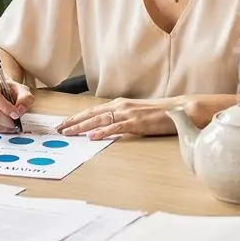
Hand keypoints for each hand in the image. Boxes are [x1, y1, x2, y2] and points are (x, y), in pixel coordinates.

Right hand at [0, 75, 34, 132]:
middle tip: (17, 121)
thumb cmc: (9, 89)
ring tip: (13, 122)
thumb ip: (25, 97)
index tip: (16, 114)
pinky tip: (6, 124)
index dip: (5, 107)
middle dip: (8, 120)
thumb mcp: (21, 88)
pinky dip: (0, 129)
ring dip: (5, 126)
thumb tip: (20, 111)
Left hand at [57, 97, 175, 140]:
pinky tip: (92, 137)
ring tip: (69, 133)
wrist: (180, 109)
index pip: (93, 110)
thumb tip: (108, 127)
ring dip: (82, 127)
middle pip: (91, 113)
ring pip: (99, 120)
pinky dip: (102, 132)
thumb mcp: (136, 114)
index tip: (64, 123)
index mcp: (120, 104)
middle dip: (73, 121)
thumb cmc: (160, 114)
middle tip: (59, 129)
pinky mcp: (136, 122)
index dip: (77, 117)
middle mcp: (121, 106)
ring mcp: (128, 113)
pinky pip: (115, 127)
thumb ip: (122, 118)